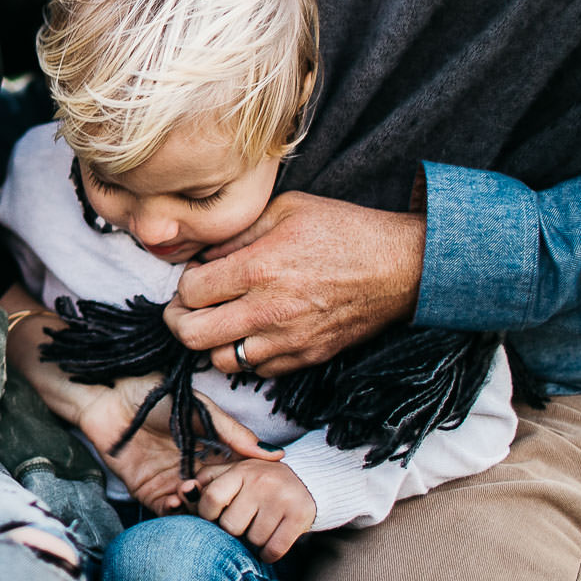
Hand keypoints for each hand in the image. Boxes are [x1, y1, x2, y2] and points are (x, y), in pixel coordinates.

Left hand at [75, 374, 280, 515]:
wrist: (108, 396)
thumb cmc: (154, 394)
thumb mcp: (199, 409)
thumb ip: (232, 432)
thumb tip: (275, 455)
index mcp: (212, 451)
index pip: (237, 480)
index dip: (248, 489)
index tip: (257, 494)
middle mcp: (195, 471)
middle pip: (218, 501)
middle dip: (223, 507)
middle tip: (225, 501)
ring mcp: (172, 483)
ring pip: (195, 511)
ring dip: (198, 511)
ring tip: (196, 496)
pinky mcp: (148, 491)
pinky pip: (166, 511)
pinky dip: (174, 512)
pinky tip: (177, 501)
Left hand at [165, 192, 424, 375]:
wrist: (401, 266)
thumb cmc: (343, 230)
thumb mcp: (286, 209)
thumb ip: (237, 233)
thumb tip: (200, 254)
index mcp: (260, 268)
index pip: (190, 292)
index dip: (182, 284)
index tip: (194, 275)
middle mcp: (269, 310)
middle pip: (192, 335)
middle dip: (179, 319)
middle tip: (187, 306)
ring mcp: (288, 339)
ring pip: (220, 360)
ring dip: (211, 341)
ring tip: (219, 320)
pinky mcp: (307, 357)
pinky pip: (257, 371)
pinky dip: (245, 355)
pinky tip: (251, 332)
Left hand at [192, 458, 315, 562]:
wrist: (307, 479)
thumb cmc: (258, 480)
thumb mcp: (232, 472)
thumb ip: (205, 482)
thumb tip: (183, 493)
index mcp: (240, 469)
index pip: (210, 499)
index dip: (208, 514)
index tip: (216, 516)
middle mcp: (261, 481)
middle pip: (230, 526)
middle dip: (234, 530)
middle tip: (244, 522)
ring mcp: (282, 498)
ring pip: (253, 541)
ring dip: (254, 542)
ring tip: (260, 527)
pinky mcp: (300, 516)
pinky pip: (273, 550)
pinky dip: (269, 554)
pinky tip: (271, 542)